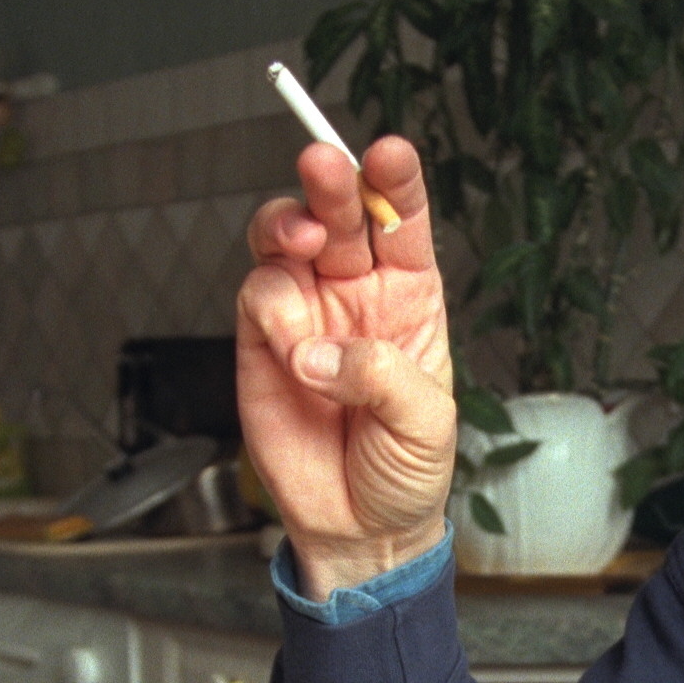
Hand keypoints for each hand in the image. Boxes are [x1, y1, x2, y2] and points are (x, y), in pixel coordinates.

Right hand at [236, 135, 454, 598]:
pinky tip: (295, 351)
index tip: (389, 153)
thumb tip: (320, 351)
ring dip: (288, 226)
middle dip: (331, 181)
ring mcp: (306, 312)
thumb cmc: (406, 471)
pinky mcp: (261, 341)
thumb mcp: (425, 424)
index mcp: (411, 294)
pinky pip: (258, 297)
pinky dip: (273, 312)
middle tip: (324, 165)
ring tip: (304, 245)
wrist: (359, 529)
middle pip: (340, 212)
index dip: (395, 181)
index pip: (402, 219)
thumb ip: (381, 375)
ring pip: (284, 238)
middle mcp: (356, 292)